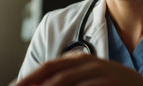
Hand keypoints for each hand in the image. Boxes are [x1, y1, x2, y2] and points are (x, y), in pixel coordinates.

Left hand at [14, 53, 142, 85]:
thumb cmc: (113, 84)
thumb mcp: (90, 75)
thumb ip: (68, 77)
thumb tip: (41, 83)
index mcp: (80, 59)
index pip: (49, 67)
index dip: (30, 77)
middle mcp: (88, 63)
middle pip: (54, 75)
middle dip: (34, 84)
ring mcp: (100, 73)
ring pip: (65, 82)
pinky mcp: (110, 83)